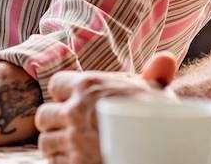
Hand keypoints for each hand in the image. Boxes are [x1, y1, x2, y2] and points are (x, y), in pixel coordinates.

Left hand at [35, 52, 177, 163]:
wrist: (164, 149)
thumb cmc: (162, 120)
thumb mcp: (157, 94)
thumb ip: (153, 76)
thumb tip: (166, 58)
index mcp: (90, 87)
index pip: (56, 84)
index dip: (65, 95)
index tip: (76, 103)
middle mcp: (76, 112)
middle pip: (44, 115)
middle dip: (55, 122)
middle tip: (71, 128)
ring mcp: (74, 141)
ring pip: (45, 142)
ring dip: (57, 145)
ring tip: (75, 146)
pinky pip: (54, 163)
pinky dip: (63, 162)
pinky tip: (80, 159)